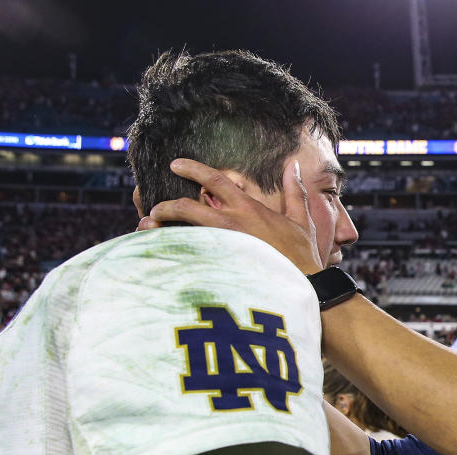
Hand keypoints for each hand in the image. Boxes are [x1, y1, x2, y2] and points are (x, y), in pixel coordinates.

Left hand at [142, 158, 323, 272]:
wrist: (306, 288)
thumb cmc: (304, 256)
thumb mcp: (301, 219)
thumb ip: (294, 191)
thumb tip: (292, 165)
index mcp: (249, 208)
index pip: (215, 180)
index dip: (192, 169)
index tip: (175, 164)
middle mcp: (231, 224)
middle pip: (188, 207)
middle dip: (167, 205)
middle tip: (153, 208)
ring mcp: (223, 248)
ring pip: (183, 233)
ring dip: (162, 230)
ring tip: (150, 231)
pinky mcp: (219, 269)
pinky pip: (187, 258)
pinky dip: (171, 255)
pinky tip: (160, 256)